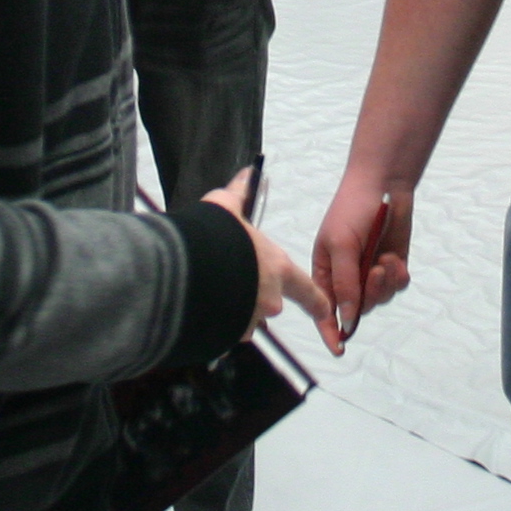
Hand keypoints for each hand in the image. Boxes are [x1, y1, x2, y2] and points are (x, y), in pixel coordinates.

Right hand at [205, 168, 332, 341]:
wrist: (184, 270)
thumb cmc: (211, 238)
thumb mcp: (225, 208)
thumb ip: (238, 195)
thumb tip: (245, 176)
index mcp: (276, 268)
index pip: (308, 290)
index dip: (317, 300)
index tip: (325, 310)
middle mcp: (269, 298)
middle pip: (271, 303)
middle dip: (255, 295)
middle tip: (233, 279)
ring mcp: (249, 319)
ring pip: (247, 318)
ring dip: (236, 309)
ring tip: (213, 291)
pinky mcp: (227, 334)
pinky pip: (227, 330)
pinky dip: (219, 321)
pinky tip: (202, 307)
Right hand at [310, 177, 413, 352]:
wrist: (383, 185)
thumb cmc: (351, 209)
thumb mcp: (341, 245)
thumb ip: (345, 283)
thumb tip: (347, 319)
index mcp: (325, 272)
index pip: (325, 310)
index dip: (330, 331)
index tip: (339, 350)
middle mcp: (348, 277)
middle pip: (358, 308)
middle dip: (369, 294)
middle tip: (376, 271)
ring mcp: (371, 272)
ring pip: (380, 299)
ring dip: (386, 284)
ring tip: (386, 260)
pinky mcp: (392, 266)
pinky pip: (397, 286)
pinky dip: (398, 277)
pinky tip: (396, 259)